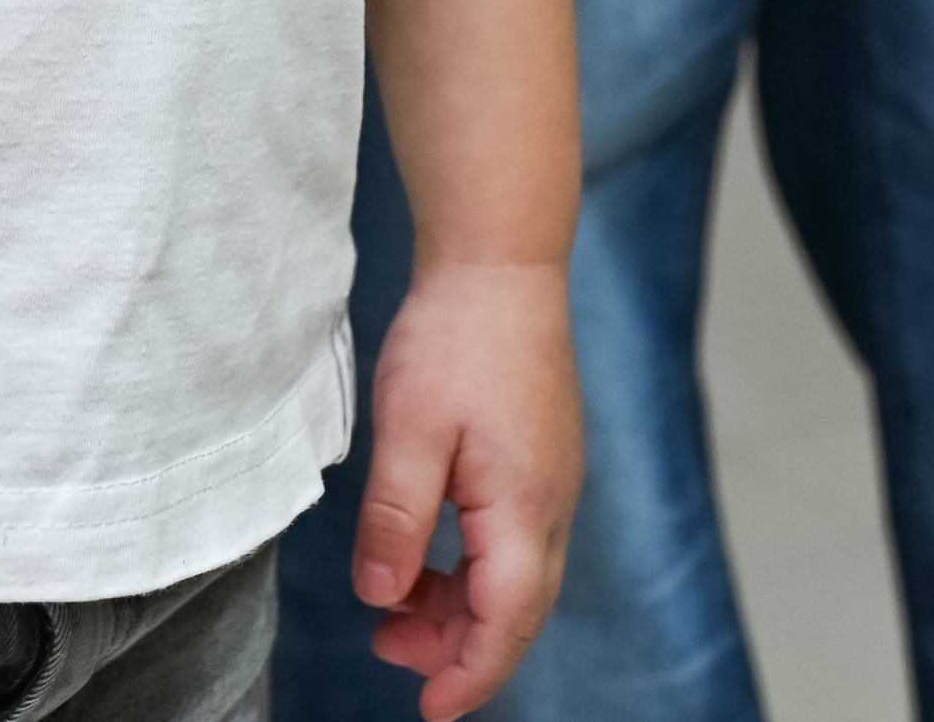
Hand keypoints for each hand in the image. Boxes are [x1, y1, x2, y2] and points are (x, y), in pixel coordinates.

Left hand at [353, 255, 581, 720]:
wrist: (500, 258)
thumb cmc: (456, 337)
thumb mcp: (409, 430)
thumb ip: (396, 520)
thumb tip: (380, 597)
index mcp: (524, 507)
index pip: (507, 624)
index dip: (467, 674)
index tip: (427, 706)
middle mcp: (552, 502)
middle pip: (516, 609)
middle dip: (456, 646)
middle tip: (386, 647)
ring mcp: (553, 477)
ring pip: (516, 574)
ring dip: (461, 603)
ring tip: (395, 600)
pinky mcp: (542, 454)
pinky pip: (514, 536)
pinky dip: (473, 562)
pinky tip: (428, 545)